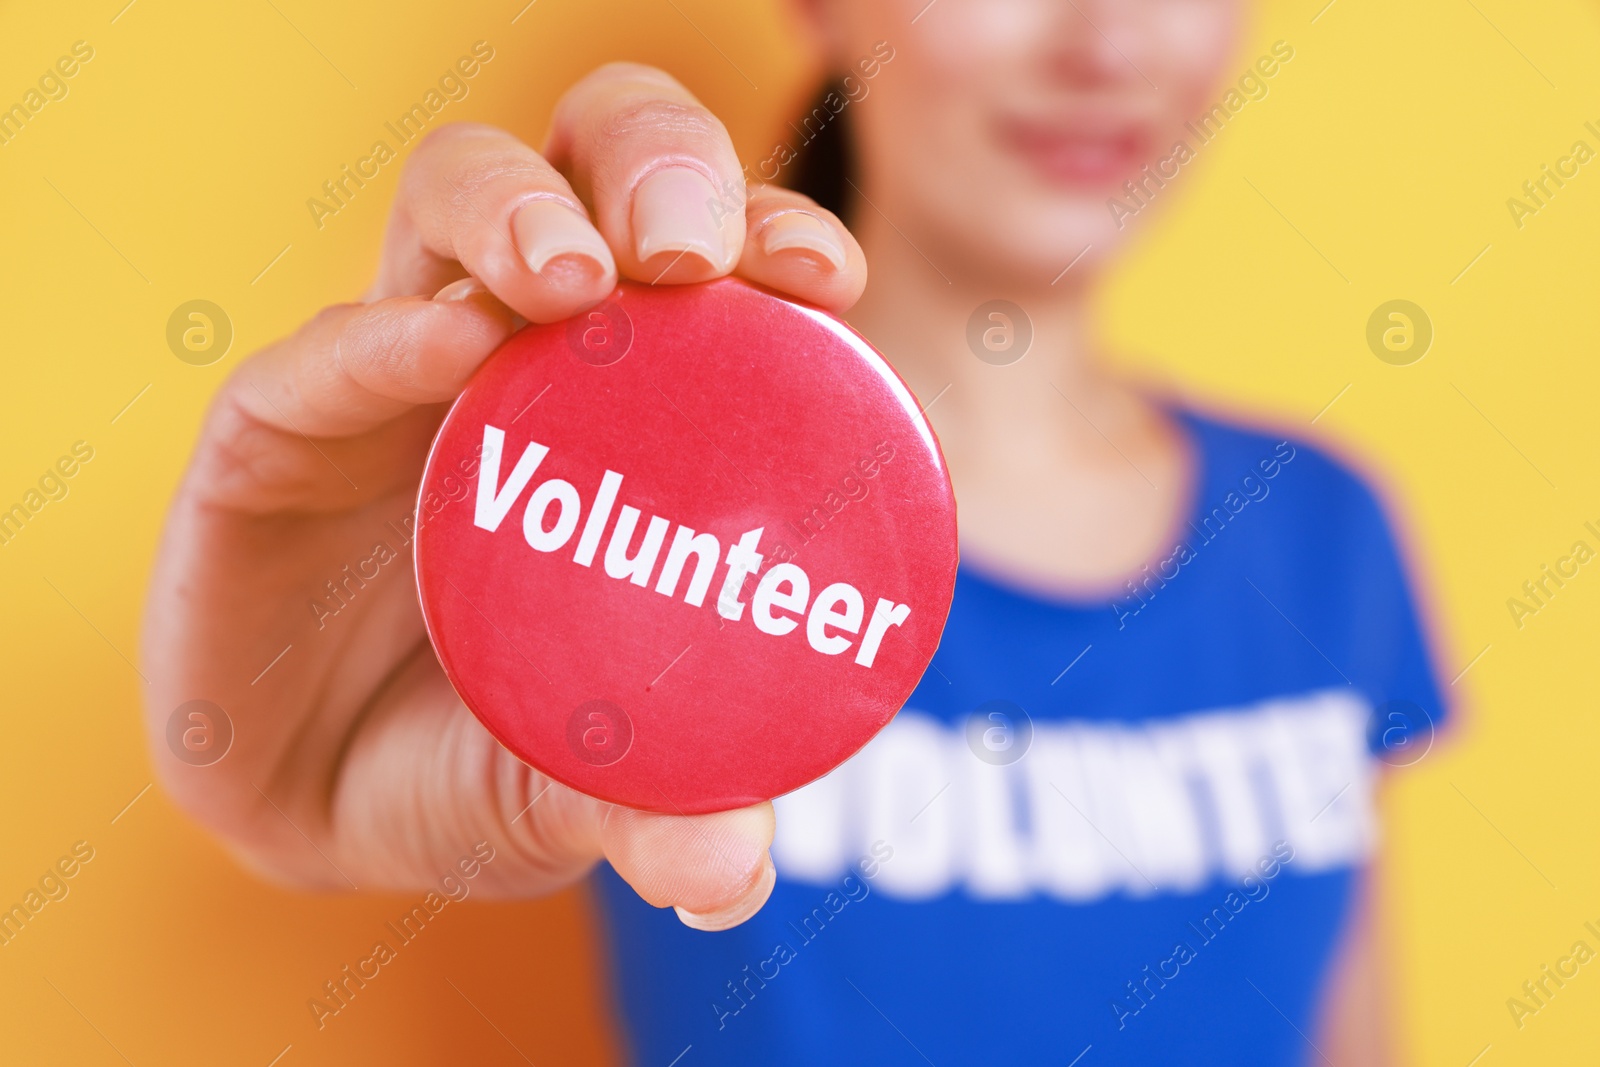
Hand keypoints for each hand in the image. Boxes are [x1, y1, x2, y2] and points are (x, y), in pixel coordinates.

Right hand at [142, 63, 865, 929]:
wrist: (325, 809)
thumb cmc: (493, 758)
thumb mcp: (583, 787)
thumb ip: (660, 811)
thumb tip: (733, 878)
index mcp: (635, 408)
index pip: (714, 269)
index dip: (774, 232)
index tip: (827, 279)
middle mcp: (526, 358)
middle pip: (594, 174)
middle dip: (659, 167)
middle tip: (698, 252)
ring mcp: (397, 377)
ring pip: (454, 204)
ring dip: (520, 212)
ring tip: (574, 278)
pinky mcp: (277, 432)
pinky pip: (318, 359)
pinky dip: (381, 338)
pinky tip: (445, 347)